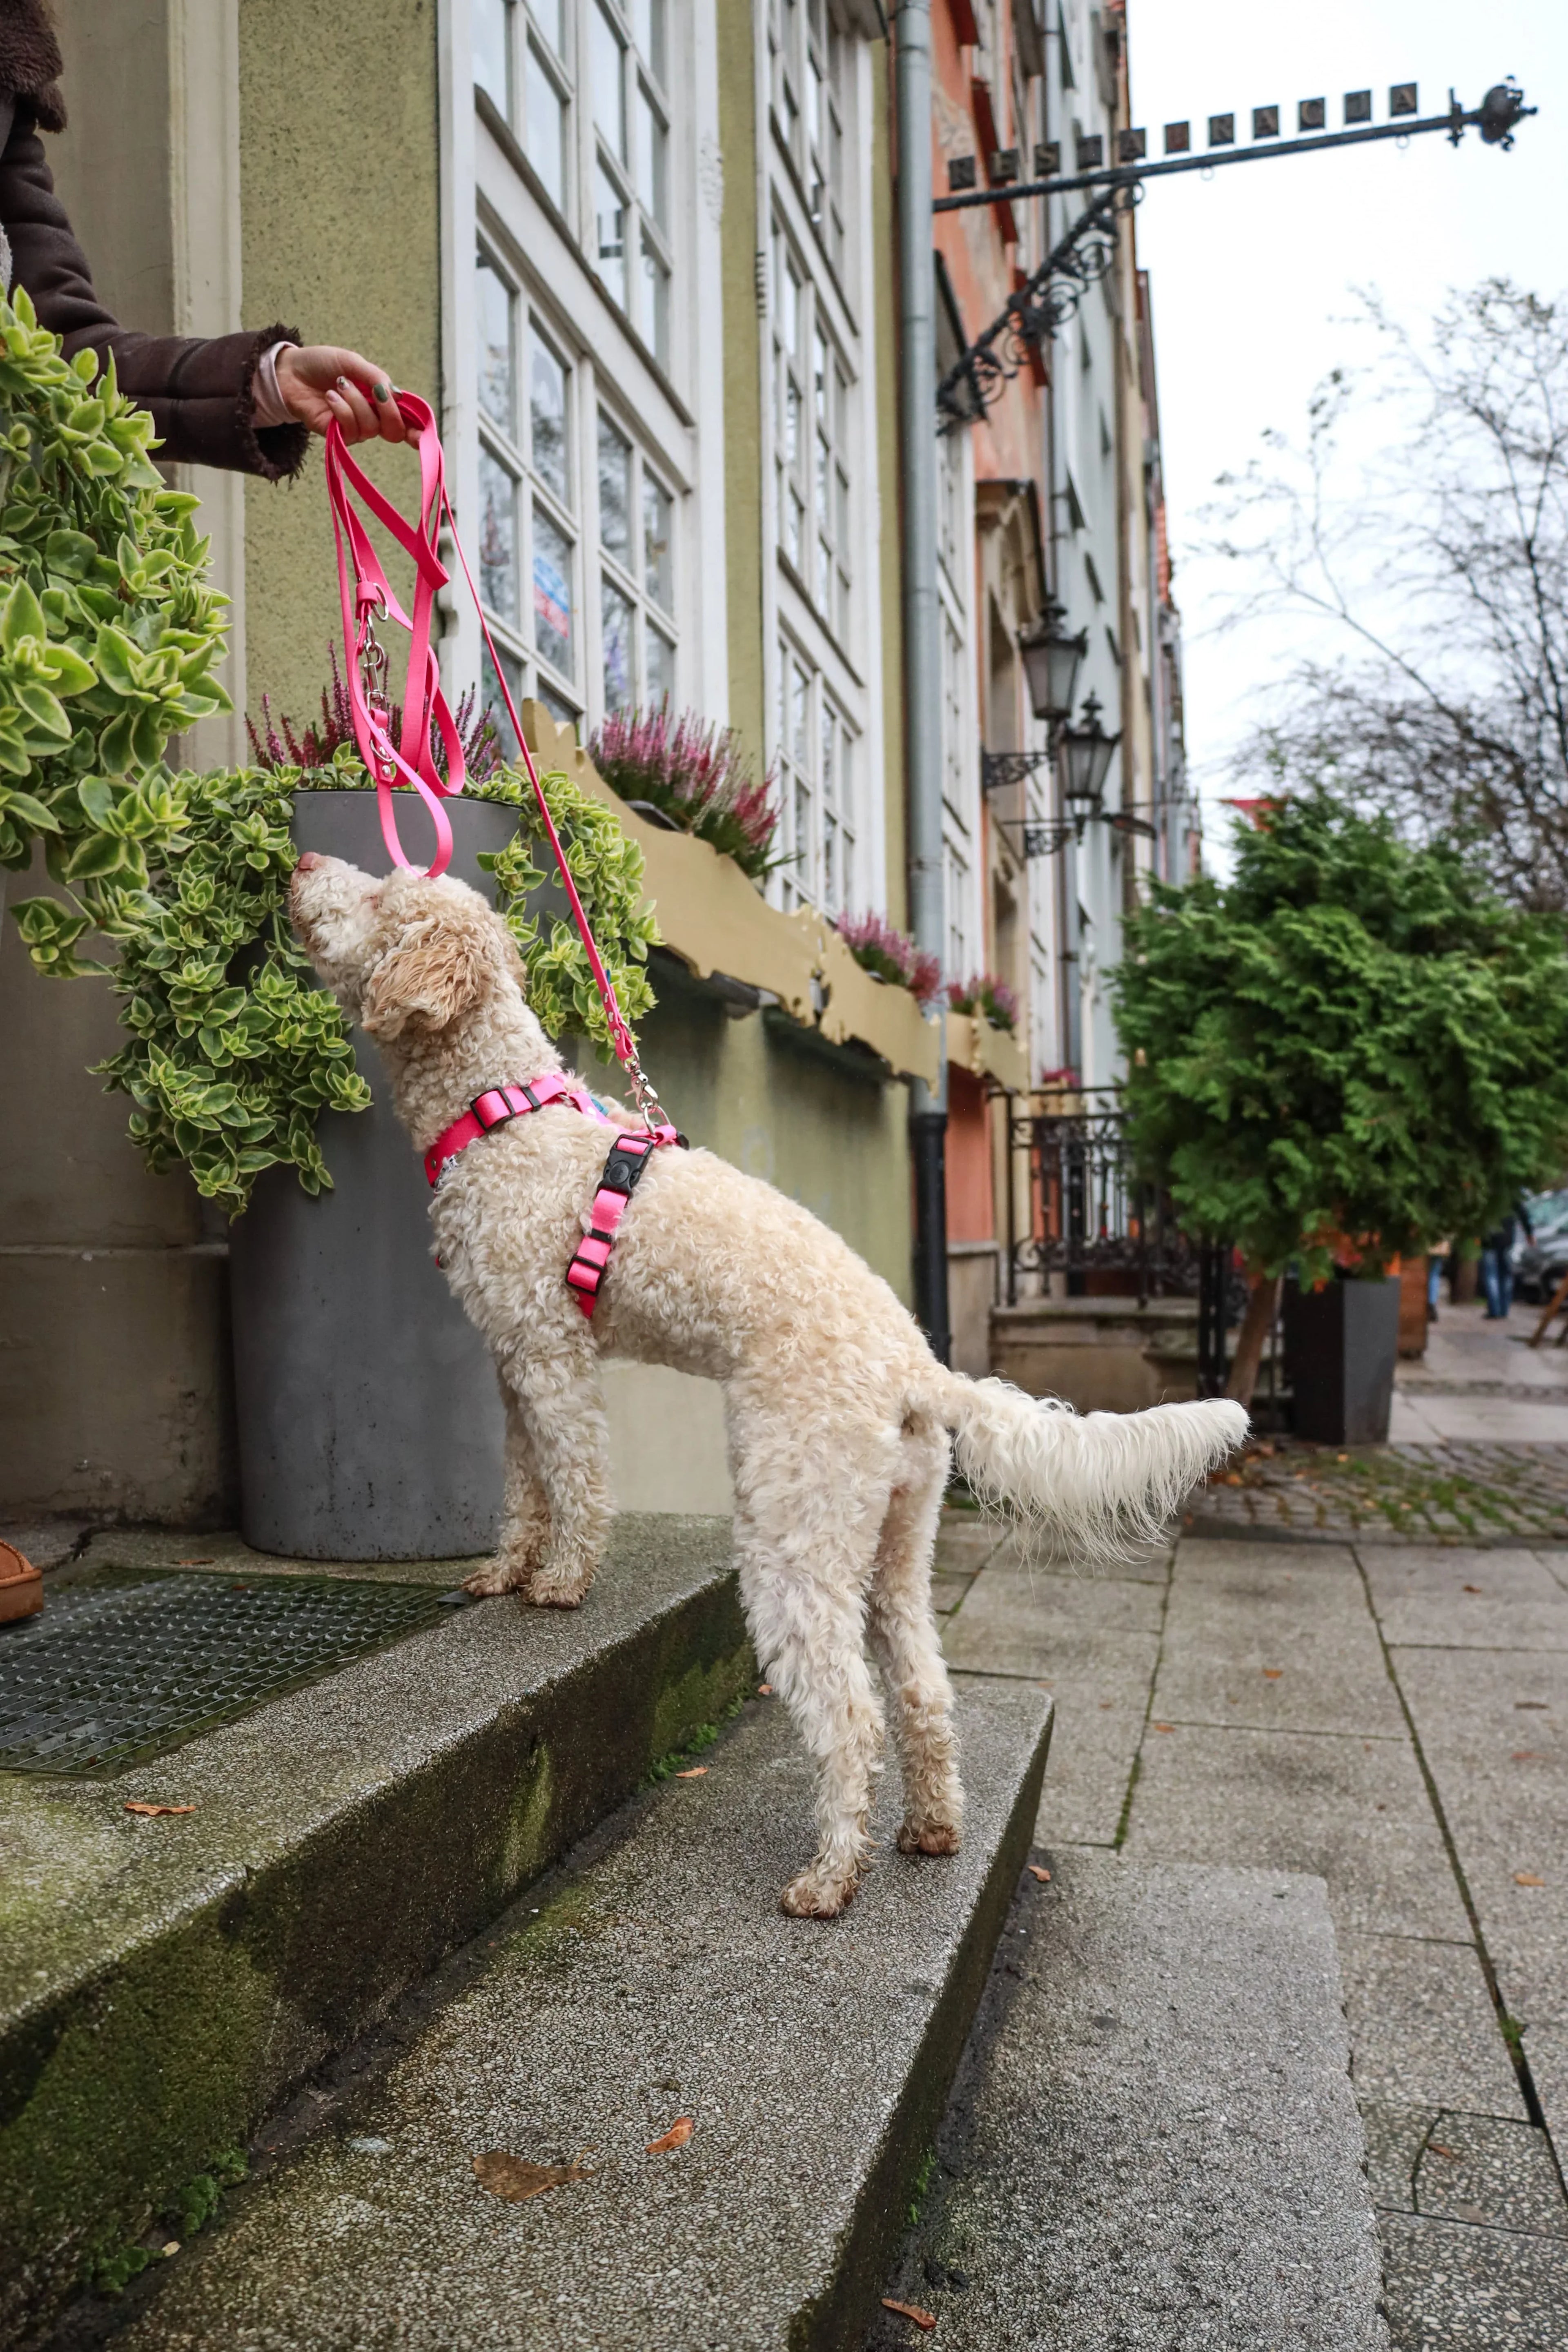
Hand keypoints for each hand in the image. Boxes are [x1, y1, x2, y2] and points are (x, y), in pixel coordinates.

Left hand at [273, 345, 411, 443]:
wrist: (290, 371)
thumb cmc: (321, 364)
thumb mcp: (352, 362)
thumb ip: (376, 377)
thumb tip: (397, 395)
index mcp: (378, 399)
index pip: (404, 419)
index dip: (417, 430)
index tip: (422, 434)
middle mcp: (370, 416)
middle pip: (394, 431)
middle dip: (389, 412)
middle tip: (376, 393)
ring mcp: (354, 428)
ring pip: (371, 427)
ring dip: (356, 402)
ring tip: (339, 385)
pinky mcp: (337, 436)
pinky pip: (351, 430)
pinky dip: (342, 410)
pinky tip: (330, 397)